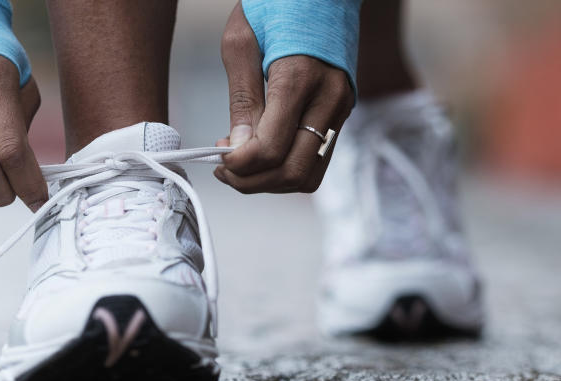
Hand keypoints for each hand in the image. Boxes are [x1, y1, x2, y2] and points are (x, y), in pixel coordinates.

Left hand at [215, 2, 355, 193]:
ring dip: (271, 182)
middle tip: (225, 170)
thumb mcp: (242, 42)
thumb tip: (238, 146)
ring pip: (308, 176)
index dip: (240, 165)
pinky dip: (287, 169)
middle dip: (253, 181)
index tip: (219, 157)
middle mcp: (327, 100)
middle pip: (292, 172)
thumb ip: (241, 99)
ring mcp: (340, 110)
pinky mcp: (341, 114)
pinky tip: (263, 156)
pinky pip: (316, 161)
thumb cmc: (277, 4)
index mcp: (299, 77)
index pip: (271, 148)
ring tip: (242, 166)